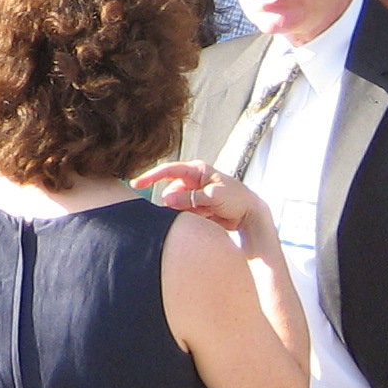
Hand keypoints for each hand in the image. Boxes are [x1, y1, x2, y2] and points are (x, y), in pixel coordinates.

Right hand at [132, 160, 271, 240]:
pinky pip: (184, 212)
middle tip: (189, 210)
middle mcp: (193, 180)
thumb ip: (189, 198)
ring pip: (177, 203)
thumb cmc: (236, 199)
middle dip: (175, 202)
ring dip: (185, 211)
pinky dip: (191, 216)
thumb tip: (166, 199)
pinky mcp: (196, 206)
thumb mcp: (213, 196)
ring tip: (204, 214)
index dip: (151, 177)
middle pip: (171, 190)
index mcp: (197, 170)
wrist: (251, 214)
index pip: (168, 170)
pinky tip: (207, 217)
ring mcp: (194, 193)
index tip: (136, 184)